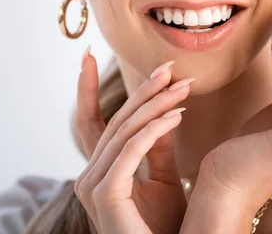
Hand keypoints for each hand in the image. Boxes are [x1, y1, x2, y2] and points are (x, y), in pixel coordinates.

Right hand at [73, 51, 192, 233]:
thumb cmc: (165, 227)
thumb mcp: (162, 179)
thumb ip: (157, 147)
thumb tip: (165, 113)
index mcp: (99, 170)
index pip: (92, 121)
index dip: (87, 87)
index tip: (92, 55)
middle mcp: (89, 175)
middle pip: (115, 120)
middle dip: (142, 91)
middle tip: (168, 66)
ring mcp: (93, 185)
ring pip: (125, 131)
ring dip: (157, 105)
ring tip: (184, 87)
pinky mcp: (106, 194)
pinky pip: (132, 150)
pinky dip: (155, 129)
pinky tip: (178, 114)